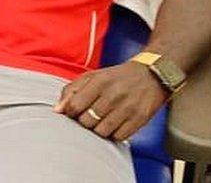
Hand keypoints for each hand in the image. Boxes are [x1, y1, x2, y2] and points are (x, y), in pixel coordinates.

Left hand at [54, 61, 168, 140]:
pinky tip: (115, 124)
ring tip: (103, 120)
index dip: (70, 112)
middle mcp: (113, 94)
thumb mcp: (93, 76)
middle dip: (84, 121)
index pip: (74, 106)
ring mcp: (128, 108)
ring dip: (99, 129)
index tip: (74, 112)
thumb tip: (57, 110)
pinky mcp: (140, 119)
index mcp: (99, 82)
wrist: (152, 74)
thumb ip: (72, 90)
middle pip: (86, 121)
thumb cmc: (118, 77)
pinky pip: (119, 136)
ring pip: (101, 132)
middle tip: (90, 116)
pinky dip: (114, 133)